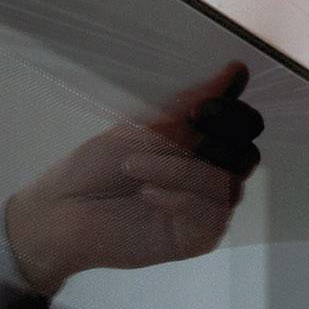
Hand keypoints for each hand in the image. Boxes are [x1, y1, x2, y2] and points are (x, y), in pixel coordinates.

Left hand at [5, 63, 263, 294]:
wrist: (62, 210)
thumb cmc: (97, 165)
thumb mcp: (144, 125)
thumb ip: (191, 103)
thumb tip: (236, 69)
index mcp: (200, 147)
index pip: (244, 128)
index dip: (233, 113)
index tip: (200, 107)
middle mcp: (210, 177)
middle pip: (246, 157)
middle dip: (214, 141)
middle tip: (173, 134)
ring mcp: (205, 210)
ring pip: (226, 185)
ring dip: (180, 169)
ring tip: (134, 165)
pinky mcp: (196, 239)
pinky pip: (209, 216)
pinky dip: (178, 197)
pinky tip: (146, 193)